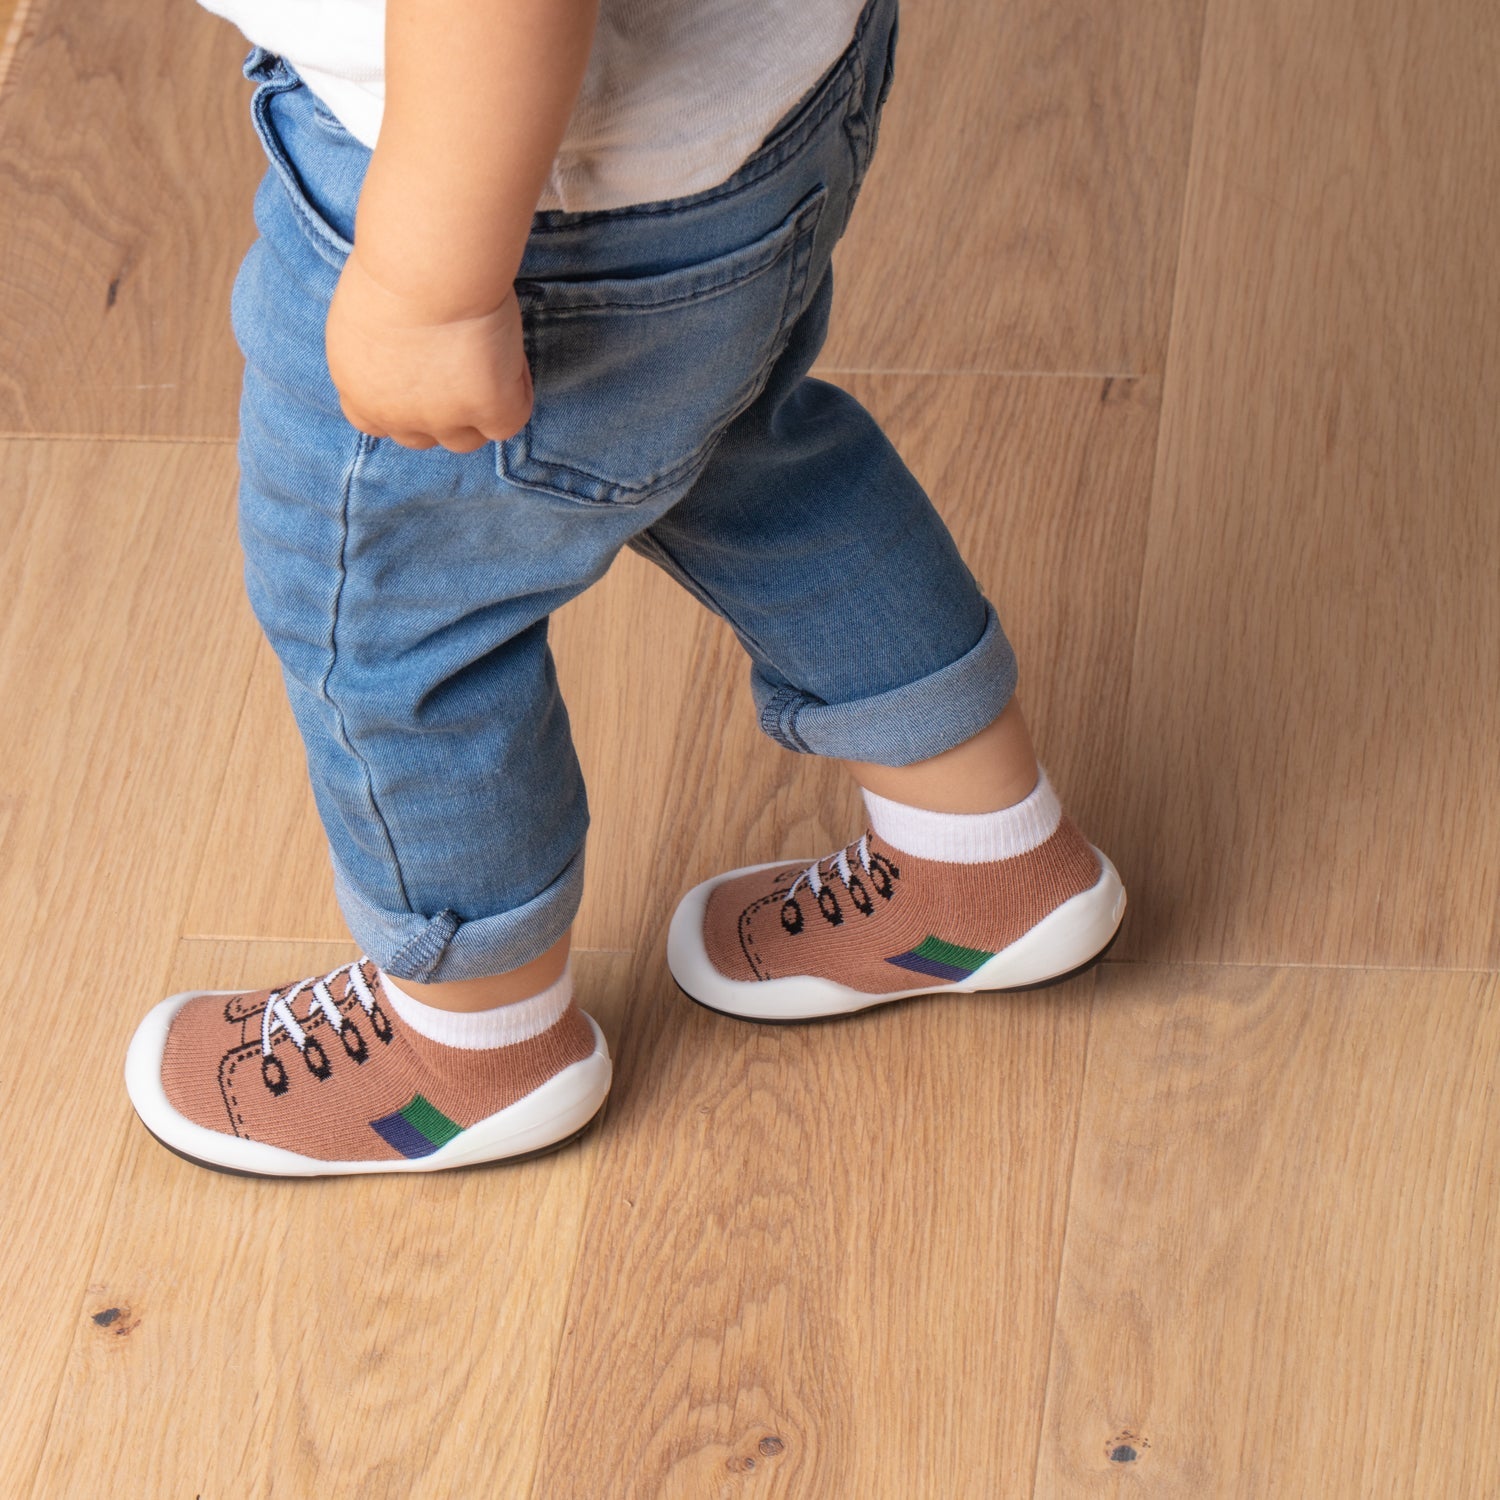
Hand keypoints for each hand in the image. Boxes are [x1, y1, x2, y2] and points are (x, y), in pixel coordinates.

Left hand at [325, 249, 533, 452]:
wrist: (427, 262)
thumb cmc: (394, 263)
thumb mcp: (365, 313)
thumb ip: (381, 348)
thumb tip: (412, 347)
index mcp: (357, 389)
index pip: (374, 423)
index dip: (401, 402)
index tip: (421, 372)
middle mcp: (395, 414)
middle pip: (421, 439)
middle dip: (438, 411)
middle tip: (458, 364)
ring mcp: (442, 418)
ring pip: (466, 440)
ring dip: (478, 413)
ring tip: (490, 362)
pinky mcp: (486, 409)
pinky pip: (508, 421)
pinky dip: (515, 394)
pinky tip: (511, 359)